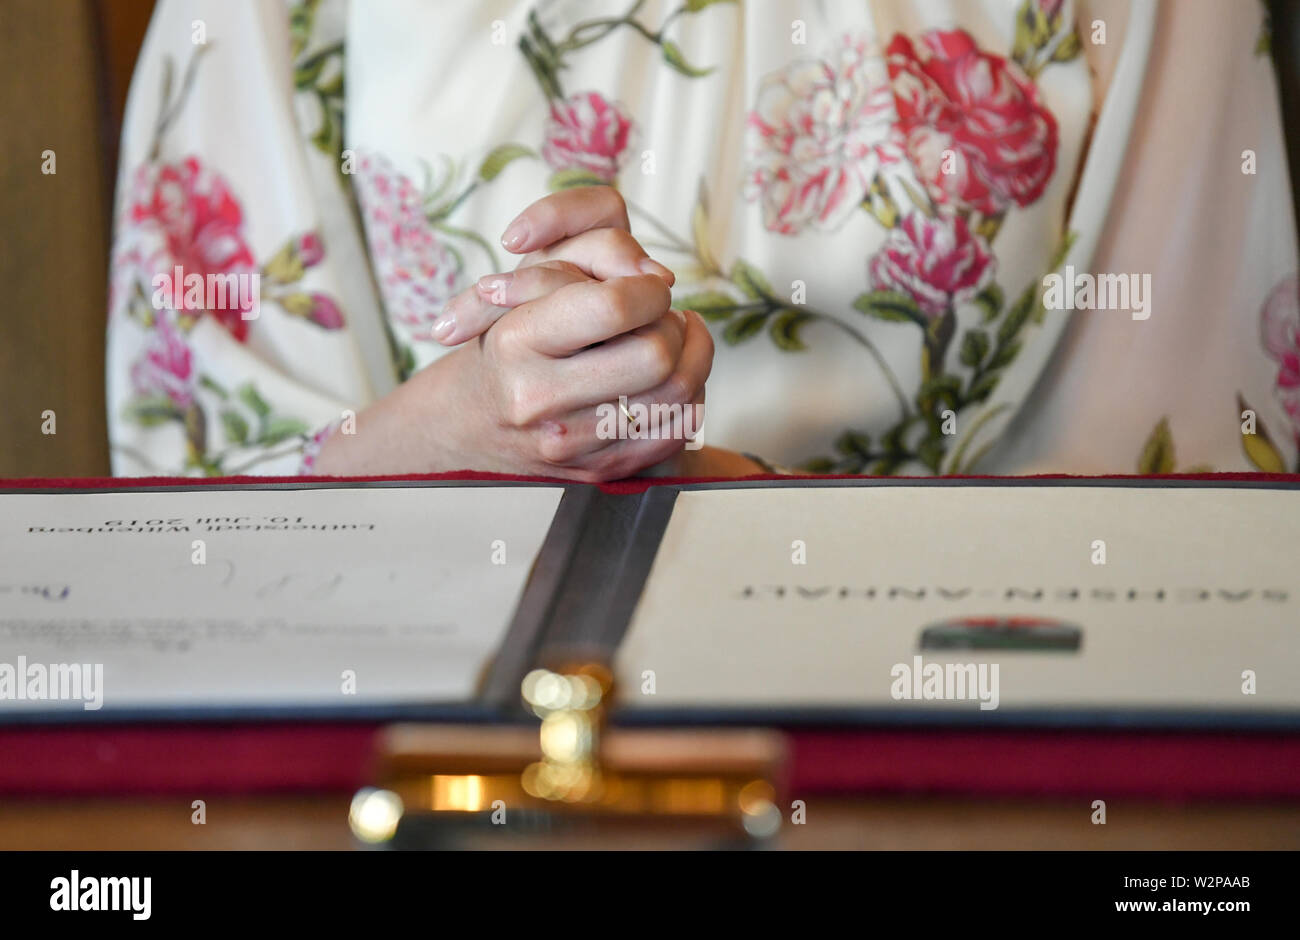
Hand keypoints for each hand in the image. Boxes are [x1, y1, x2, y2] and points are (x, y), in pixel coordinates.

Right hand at [316, 187, 712, 480]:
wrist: (466, 423)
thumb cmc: (502, 343)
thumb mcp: (525, 283)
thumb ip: (587, 257)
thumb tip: (656, 276)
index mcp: (516, 342)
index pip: (614, 308)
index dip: (648, 288)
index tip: (648, 285)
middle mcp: (540, 399)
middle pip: (656, 355)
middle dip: (672, 325)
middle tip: (662, 314)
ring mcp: (572, 445)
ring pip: (677, 395)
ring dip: (691, 356)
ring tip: (675, 337)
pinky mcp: (600, 471)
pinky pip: (675, 431)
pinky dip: (688, 397)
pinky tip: (670, 377)